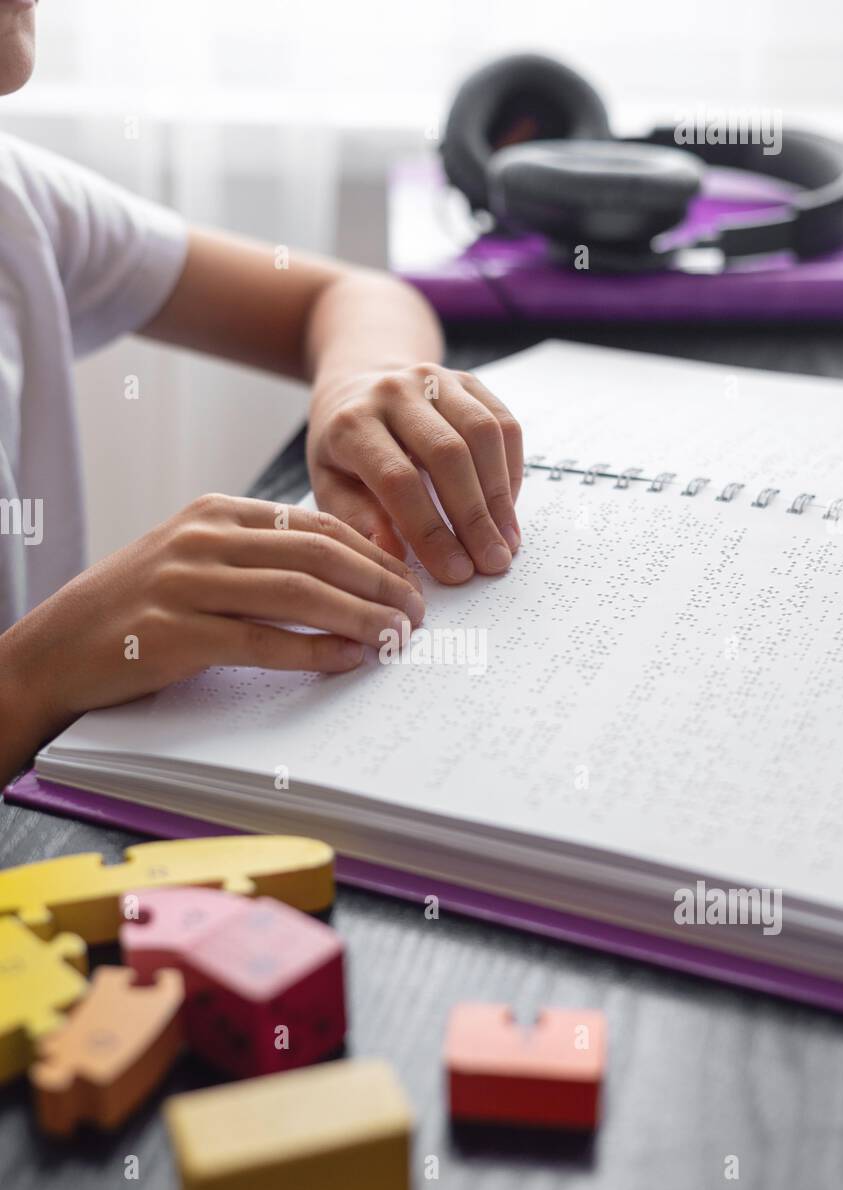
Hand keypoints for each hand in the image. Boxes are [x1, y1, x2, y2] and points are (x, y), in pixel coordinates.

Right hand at [0, 494, 423, 776]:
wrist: (57, 647)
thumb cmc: (140, 608)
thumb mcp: (198, 561)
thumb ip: (260, 559)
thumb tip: (345, 577)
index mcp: (218, 512)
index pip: (317, 526)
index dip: (374, 554)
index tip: (410, 581)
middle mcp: (205, 538)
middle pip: (318, 555)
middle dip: (380, 583)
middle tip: (419, 611)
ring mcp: (187, 582)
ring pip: (298, 594)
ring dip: (360, 616)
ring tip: (398, 636)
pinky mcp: (175, 632)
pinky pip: (262, 641)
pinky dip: (314, 650)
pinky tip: (349, 658)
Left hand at [307, 363, 523, 582]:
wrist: (356, 386)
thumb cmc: (344, 450)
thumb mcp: (330, 487)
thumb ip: (357, 520)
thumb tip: (393, 556)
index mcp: (352, 424)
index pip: (398, 480)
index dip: (430, 530)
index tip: (455, 571)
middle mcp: (393, 392)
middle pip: (447, 455)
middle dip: (474, 517)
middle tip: (491, 562)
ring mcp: (434, 380)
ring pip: (483, 434)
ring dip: (499, 495)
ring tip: (506, 541)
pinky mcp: (466, 380)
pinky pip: (503, 423)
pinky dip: (511, 469)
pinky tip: (506, 508)